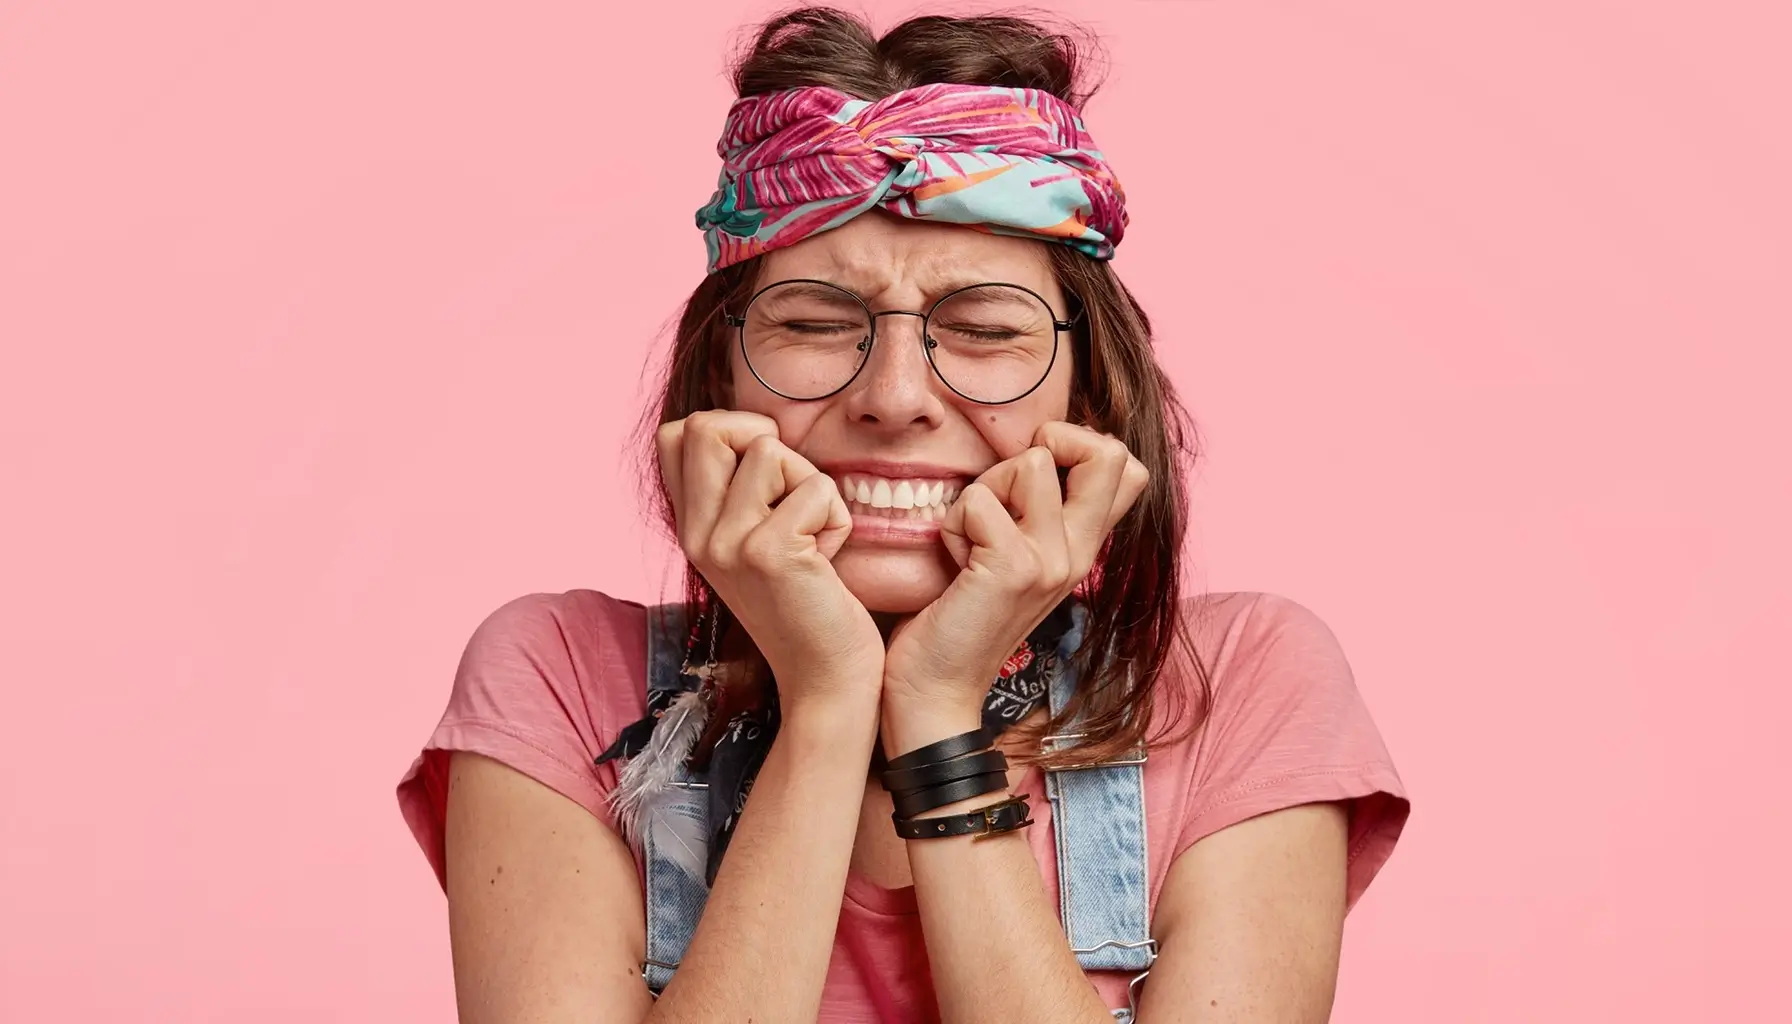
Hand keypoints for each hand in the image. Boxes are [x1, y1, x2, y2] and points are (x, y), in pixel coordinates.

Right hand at [657, 411, 884, 712]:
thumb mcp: (755, 542)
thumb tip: (754, 427)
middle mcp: (696, 534)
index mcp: (690, 529)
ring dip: (808, 483)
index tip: (763, 466)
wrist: (825, 679)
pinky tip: (826, 562)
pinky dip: (835, 518)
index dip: (726, 429)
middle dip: (763, 439)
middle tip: (792, 489)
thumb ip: (739, 492)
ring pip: (768, 448)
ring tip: (812, 536)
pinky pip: (814, 487)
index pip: (674, 435)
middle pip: (707, 426)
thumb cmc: (807, 604)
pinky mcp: (767, 552)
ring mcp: (726, 543)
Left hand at [881, 422, 1148, 723]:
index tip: (1031, 476)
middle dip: (1049, 444)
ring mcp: (1053, 562)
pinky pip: (979, 500)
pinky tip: (953, 562)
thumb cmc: (958, 615)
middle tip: (1008, 489)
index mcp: (1082, 547)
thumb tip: (1032, 454)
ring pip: (1032, 462)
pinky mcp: (1015, 569)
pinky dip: (953, 522)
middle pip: (1110, 453)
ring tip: (971, 535)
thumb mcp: (1012, 556)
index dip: (1081, 445)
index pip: (1128, 468)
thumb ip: (1034, 512)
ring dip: (985, 487)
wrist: (934, 690)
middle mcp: (1080, 553)